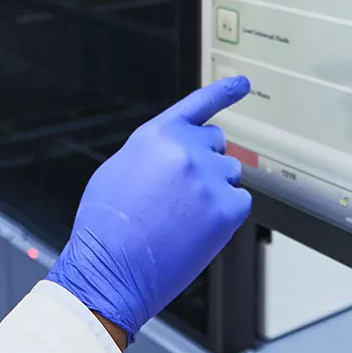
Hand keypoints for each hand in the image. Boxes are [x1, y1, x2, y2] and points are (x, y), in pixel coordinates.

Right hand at [46, 76, 252, 342]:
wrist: (111, 268)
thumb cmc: (107, 225)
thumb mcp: (119, 169)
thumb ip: (154, 151)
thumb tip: (173, 154)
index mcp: (158, 134)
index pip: (199, 104)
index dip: (224, 91)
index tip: (244, 84)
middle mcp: (186, 150)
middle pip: (217, 144)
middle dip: (205, 161)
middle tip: (182, 192)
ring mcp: (208, 179)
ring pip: (230, 174)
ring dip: (214, 188)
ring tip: (183, 215)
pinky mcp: (226, 210)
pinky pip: (240, 201)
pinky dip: (225, 214)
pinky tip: (197, 228)